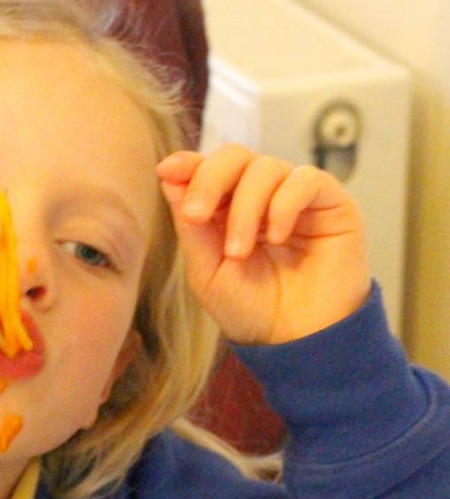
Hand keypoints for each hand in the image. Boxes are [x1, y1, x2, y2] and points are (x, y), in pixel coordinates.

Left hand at [157, 145, 369, 343]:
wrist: (296, 341)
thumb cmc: (252, 311)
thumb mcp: (208, 272)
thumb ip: (191, 227)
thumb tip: (170, 176)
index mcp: (228, 210)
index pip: (209, 170)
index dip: (189, 164)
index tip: (167, 170)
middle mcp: (262, 197)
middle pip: (235, 156)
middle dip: (210, 179)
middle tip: (197, 215)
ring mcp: (297, 198)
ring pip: (266, 167)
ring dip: (244, 208)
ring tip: (239, 253)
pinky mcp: (331, 203)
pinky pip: (305, 179)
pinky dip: (283, 204)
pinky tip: (275, 237)